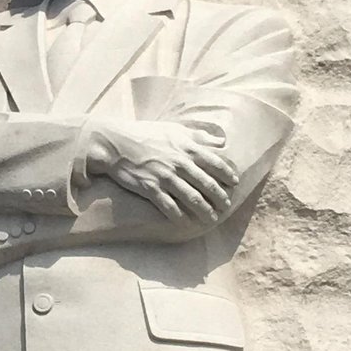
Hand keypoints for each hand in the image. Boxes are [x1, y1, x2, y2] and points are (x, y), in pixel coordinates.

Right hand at [85, 121, 238, 224]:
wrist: (115, 143)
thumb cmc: (145, 134)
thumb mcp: (174, 129)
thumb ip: (198, 135)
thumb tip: (221, 140)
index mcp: (187, 148)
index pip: (215, 163)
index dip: (227, 175)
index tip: (234, 183)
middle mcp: (179, 163)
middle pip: (207, 184)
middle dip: (220, 197)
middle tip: (226, 206)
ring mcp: (165, 177)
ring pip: (192, 198)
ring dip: (204, 210)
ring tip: (211, 219)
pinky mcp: (150, 188)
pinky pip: (169, 206)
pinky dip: (179, 215)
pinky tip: (185, 222)